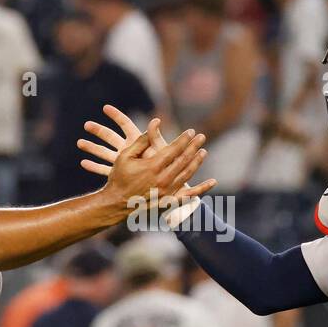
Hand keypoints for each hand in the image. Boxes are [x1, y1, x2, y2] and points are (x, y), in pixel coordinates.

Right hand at [79, 104, 161, 172]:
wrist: (165, 189)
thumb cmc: (167, 168)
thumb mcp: (159, 151)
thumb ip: (154, 137)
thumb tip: (156, 120)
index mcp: (138, 141)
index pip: (125, 124)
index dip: (116, 115)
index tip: (105, 108)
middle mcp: (129, 150)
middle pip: (111, 137)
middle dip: (98, 130)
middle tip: (86, 125)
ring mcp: (124, 163)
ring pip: (105, 152)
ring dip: (92, 147)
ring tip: (79, 143)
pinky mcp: (122, 174)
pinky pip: (105, 169)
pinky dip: (95, 166)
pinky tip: (83, 163)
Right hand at [85, 106, 216, 204]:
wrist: (115, 204)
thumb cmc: (119, 177)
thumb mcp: (125, 156)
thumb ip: (142, 140)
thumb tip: (155, 122)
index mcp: (152, 167)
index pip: (173, 150)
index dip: (184, 140)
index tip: (191, 131)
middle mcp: (162, 179)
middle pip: (183, 160)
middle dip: (193, 147)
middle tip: (202, 137)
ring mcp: (167, 192)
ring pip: (187, 174)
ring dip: (197, 162)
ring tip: (203, 151)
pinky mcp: (169, 201)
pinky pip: (189, 195)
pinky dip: (202, 189)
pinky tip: (212, 182)